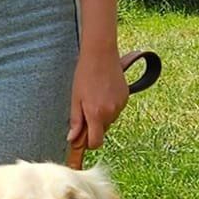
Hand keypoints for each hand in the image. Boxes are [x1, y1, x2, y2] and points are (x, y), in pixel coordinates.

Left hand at [65, 49, 130, 166]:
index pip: (96, 142)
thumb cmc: (84, 75)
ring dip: (102, 116)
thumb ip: (76, 121)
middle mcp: (111, 113)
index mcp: (96, 114)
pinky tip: (103, 92)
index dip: (89, 143)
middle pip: (102, 131)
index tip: (82, 138)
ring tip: (94, 97)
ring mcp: (120, 106)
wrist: (101, 55)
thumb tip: (72, 139)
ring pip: (110, 120)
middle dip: (94, 126)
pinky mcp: (126, 98)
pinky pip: (116, 110)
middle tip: (85, 109)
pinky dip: (110, 106)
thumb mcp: (75, 98)